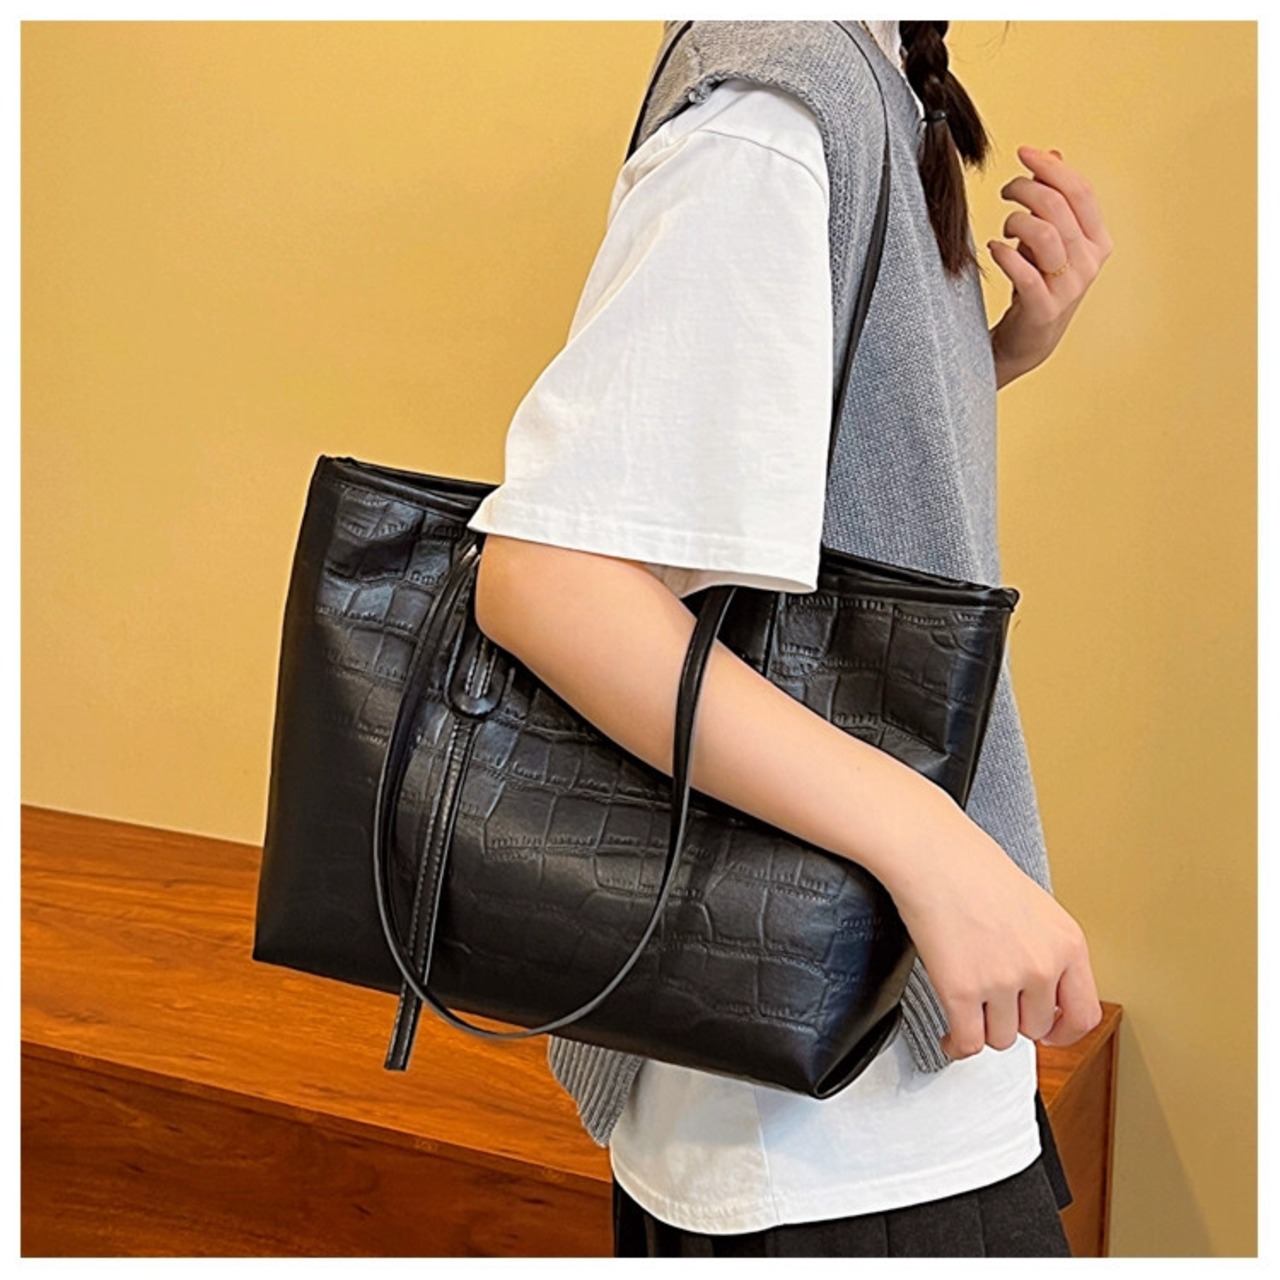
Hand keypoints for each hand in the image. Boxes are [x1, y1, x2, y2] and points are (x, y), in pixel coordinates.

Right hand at [888, 800, 1103, 1058]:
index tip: (1048, 1031)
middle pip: (1035, 1029)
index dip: (1064, 1031)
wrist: (931, 853)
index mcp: (1067, 943)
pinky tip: (950, 1036)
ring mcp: (1002, 980)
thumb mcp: (1035, 906)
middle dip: (1013, 1019)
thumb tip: (1042, 994)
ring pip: (1002, 1039)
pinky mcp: (962, 990)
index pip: (1084, 1014)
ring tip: (970, 1009)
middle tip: (992, 1003)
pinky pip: (969, 1042)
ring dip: (983, 1028)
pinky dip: (958, 1046)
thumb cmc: (972, 867)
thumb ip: (1047, 950)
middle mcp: (1041, 966)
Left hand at [987, 146, 1113, 388]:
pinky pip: (1026, 272)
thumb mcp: (1050, 238)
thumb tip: (1053, 152)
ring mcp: (1069, 287)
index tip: (1023, 152)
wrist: (1028, 340)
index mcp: (1097, 240)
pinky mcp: (1045, 308)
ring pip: (1045, 234)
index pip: (1080, 191)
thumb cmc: (1037, 283)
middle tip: (1005, 190)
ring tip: (1003, 227)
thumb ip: (1054, 199)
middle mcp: (1089, 262)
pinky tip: (994, 248)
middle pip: (1059, 207)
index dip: (1051, 167)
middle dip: (1026, 189)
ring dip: (1016, 221)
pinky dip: (1005, 254)